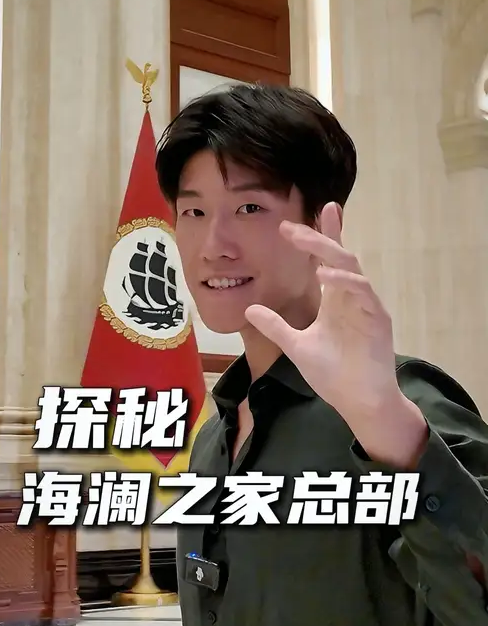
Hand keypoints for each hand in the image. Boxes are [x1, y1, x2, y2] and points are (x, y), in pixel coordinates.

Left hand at [245, 202, 426, 466]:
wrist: (357, 402)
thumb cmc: (333, 375)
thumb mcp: (296, 346)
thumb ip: (275, 326)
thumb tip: (248, 309)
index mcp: (335, 300)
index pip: (326, 261)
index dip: (317, 237)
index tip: (292, 223)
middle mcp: (351, 297)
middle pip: (339, 255)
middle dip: (318, 236)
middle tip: (291, 227)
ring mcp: (366, 305)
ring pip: (351, 266)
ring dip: (328, 251)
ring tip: (304, 241)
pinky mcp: (378, 318)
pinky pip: (363, 292)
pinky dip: (345, 281)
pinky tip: (326, 275)